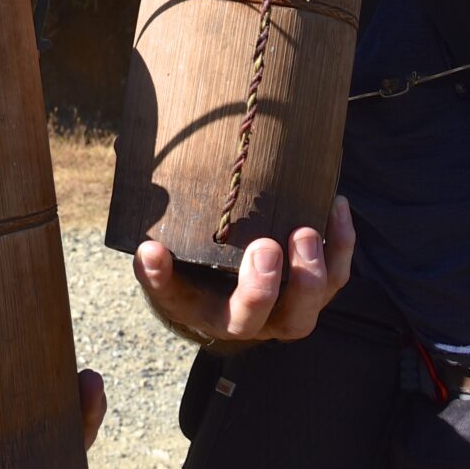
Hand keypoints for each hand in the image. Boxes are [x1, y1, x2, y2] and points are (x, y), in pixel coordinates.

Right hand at [133, 197, 355, 346]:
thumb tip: (128, 149)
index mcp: (195, 306)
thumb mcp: (170, 241)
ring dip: (308, 275)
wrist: (236, 288)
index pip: (172, 295)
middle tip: (263, 249)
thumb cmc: (198, 258)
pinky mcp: (315, 293)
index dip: (162, 277)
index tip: (152, 250)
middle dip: (260, 287)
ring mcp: (283, 311)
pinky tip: (336, 206)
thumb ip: (151, 208)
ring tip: (305, 233)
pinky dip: (341, 247)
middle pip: (253, 319)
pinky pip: (337, 279)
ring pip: (303, 311)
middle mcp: (242, 318)